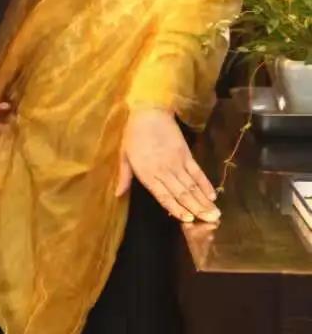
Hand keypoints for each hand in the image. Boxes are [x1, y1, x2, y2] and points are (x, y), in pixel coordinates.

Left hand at [118, 109, 219, 223]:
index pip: (164, 196)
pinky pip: (197, 172)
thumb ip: (124, 176)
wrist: (150, 111)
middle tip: (211, 222)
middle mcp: (165, 171)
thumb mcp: (124, 155)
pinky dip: (205, 183)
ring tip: (215, 213)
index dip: (177, 209)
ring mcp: (178, 163)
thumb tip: (117, 194)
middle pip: (182, 193)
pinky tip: (213, 194)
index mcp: (148, 174)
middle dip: (197, 209)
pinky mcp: (187, 154)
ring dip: (204, 200)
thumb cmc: (134, 134)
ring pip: (192, 186)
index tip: (189, 221)